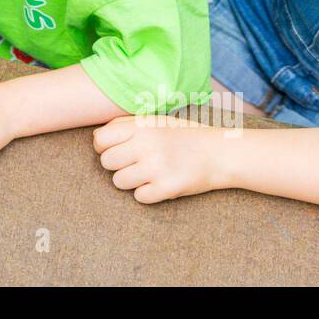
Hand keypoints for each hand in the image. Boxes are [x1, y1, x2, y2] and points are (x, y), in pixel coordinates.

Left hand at [93, 115, 220, 202]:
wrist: (221, 153)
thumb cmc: (184, 136)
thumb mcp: (156, 121)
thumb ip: (126, 124)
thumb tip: (97, 135)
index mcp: (142, 127)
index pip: (100, 140)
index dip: (104, 147)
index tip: (118, 150)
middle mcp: (146, 145)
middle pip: (106, 162)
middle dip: (117, 165)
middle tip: (136, 164)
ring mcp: (156, 167)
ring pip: (119, 182)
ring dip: (131, 181)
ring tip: (148, 174)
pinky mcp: (167, 188)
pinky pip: (139, 197)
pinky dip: (147, 194)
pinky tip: (160, 184)